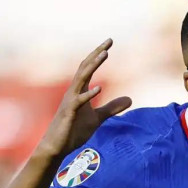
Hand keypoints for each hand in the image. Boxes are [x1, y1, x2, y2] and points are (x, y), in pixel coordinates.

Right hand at [38, 39, 131, 157]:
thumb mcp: (97, 118)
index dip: (98, 54)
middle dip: (97, 53)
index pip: (89, 68)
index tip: (110, 42)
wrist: (57, 147)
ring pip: (81, 79)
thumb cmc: (73, 131)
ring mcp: (70, 102)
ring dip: (93, 66)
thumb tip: (130, 99)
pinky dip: (89, 94)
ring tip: (105, 54)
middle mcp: (73, 92)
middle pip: (85, 67)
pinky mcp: (69, 114)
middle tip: (110, 40)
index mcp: (79, 91)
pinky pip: (79, 102)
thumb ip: (112, 108)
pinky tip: (100, 88)